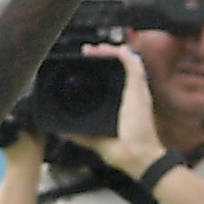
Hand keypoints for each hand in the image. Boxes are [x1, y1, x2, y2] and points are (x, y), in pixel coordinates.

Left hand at [86, 44, 160, 176]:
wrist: (137, 156)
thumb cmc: (125, 152)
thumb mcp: (97, 140)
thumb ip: (82, 135)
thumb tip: (66, 133)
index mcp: (127, 105)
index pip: (118, 81)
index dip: (106, 70)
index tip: (90, 66)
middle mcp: (134, 95)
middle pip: (122, 68)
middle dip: (106, 57)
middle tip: (89, 52)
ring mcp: (137, 91)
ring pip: (126, 62)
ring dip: (111, 52)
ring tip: (96, 48)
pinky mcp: (138, 90)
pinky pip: (132, 64)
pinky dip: (122, 54)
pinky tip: (112, 48)